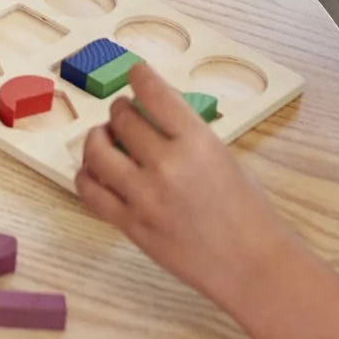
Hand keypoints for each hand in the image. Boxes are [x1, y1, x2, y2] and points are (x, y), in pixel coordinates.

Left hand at [76, 58, 281, 295]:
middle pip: (123, 118)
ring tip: (103, 138)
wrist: (251, 266)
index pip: (155, 93)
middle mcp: (167, 164)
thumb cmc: (248, 212)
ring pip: (97, 151)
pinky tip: (94, 172)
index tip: (135, 73)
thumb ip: (187, 137)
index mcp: (197, 142)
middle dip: (120, 110)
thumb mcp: (222, 157)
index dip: (139, 76)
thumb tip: (154, 120)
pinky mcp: (131, 225)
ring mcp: (144, 196)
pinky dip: (86, 176)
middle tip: (122, 113)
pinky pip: (91, 193)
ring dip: (97, 137)